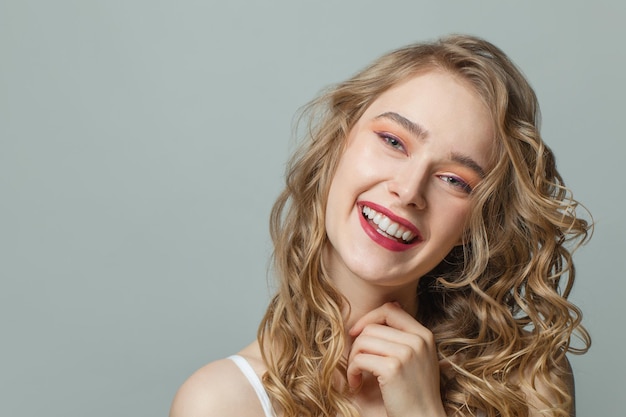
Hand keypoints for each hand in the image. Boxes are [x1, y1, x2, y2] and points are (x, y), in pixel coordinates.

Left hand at [347, 302, 446, 416]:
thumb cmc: (415, 391)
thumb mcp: (419, 357)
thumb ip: (406, 334)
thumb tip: (392, 304)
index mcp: (424, 335)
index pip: (390, 309)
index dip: (369, 318)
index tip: (357, 333)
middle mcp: (418, 340)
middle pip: (372, 327)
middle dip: (357, 345)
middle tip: (357, 364)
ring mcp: (406, 353)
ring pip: (363, 341)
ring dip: (353, 359)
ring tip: (356, 375)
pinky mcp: (393, 368)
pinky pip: (359, 359)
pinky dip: (352, 372)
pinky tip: (356, 383)